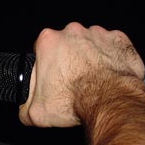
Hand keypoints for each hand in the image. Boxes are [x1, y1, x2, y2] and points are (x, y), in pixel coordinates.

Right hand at [18, 22, 144, 126]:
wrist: (109, 101)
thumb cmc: (74, 101)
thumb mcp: (35, 112)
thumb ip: (25, 107)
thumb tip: (24, 110)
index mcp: (48, 41)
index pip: (42, 49)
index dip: (46, 65)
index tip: (52, 78)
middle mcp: (72, 32)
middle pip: (66, 44)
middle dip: (69, 60)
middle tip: (72, 82)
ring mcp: (98, 34)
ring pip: (90, 44)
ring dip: (90, 58)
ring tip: (92, 80)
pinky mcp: (119, 40)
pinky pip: (112, 47)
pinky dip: (111, 58)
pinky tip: (108, 74)